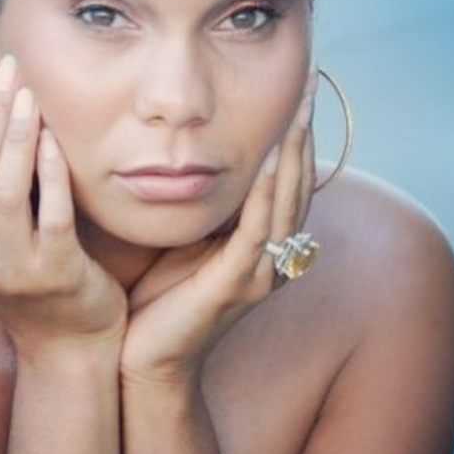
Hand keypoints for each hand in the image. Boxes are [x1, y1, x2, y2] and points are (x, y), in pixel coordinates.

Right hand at [0, 57, 126, 358]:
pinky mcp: (56, 274)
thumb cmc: (35, 282)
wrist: (69, 346)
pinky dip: (50, 174)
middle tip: (13, 72)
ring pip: (5, 191)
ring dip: (17, 137)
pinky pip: (50, 215)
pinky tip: (55, 141)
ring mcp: (12, 270)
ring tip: (32, 97)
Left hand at [120, 75, 316, 384]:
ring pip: (285, 206)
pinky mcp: (234, 286)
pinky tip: (270, 161)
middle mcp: (269, 260)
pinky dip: (267, 195)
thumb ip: (203, 213)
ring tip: (297, 112)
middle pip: (297, 189)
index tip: (292, 98)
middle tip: (306, 91)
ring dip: (293, 157)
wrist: (146, 361)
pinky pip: (257, 232)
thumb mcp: (186, 245)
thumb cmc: (160, 303)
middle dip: (302, 139)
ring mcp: (257, 275)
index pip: (286, 187)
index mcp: (259, 249)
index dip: (293, 144)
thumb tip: (193, 165)